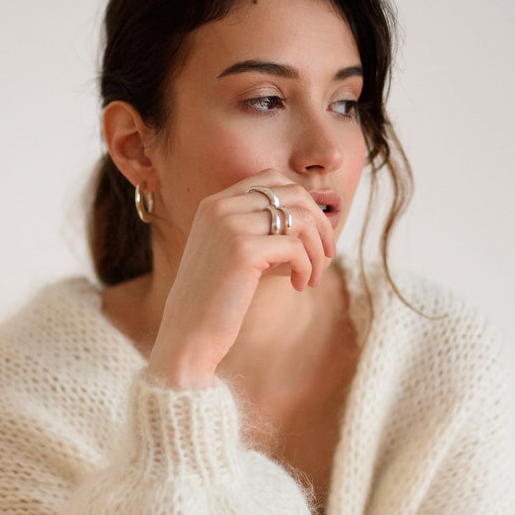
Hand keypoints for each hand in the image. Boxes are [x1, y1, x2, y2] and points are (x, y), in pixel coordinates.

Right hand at [147, 169, 335, 388]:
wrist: (188, 335)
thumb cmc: (215, 301)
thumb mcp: (233, 255)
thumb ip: (259, 232)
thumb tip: (311, 221)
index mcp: (214, 204)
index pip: (271, 179)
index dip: (302, 202)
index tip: (314, 234)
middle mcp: (220, 207)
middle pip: (292, 194)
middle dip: (320, 223)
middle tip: (327, 254)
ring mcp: (230, 226)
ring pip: (299, 218)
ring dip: (317, 248)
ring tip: (314, 276)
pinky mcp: (242, 251)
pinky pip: (295, 247)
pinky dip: (307, 266)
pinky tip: (300, 286)